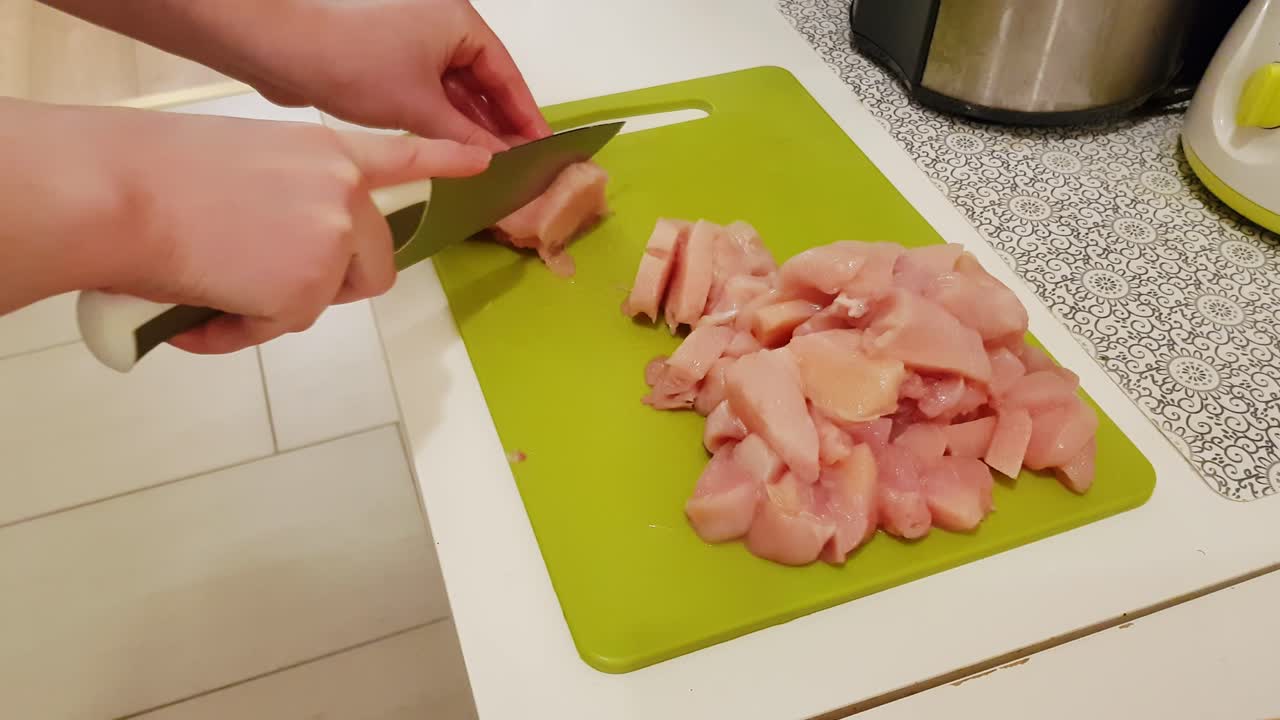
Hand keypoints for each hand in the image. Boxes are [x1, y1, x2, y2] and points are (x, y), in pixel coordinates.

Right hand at [90, 108, 489, 354]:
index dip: (444, 162)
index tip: (482, 162)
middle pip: (373, 261)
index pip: (403, 155)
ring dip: (276, 305)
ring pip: (323, 299)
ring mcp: (331, 242)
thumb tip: (284, 242)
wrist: (119, 195)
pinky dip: (239, 329)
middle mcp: (343, 194)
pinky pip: (281, 327)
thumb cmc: (154, 172)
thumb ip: (289, 192)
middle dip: (332, 282)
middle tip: (272, 285)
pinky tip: (198, 315)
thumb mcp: (245, 159)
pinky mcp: (307, 291)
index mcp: (326, 152)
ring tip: (214, 289)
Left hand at [251, 0, 551, 150]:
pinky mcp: (384, 58)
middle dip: (499, 124)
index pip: (507, 74)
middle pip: (483, 81)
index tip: (543, 148)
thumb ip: (466, 137)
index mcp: (458, 22)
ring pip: (453, 89)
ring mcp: (411, 40)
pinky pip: (426, 91)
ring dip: (469, 125)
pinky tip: (450, 150)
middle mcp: (439, 25)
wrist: (277, 44)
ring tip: (489, 165)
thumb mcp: (420, 107)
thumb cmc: (350, 59)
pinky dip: (440, 119)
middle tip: (519, 165)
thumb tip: (498, 161)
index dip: (526, 115)